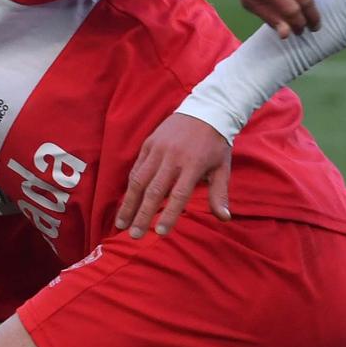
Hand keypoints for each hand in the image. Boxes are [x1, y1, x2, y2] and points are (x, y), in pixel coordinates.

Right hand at [114, 114, 230, 237]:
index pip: (179, 195)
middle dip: (141, 215)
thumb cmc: (216, 145)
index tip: (161, 234)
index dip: (169, 215)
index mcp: (193, 165)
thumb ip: (219, 193)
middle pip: (154, 191)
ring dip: (128, 204)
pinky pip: (137, 168)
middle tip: (133, 236)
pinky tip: (126, 202)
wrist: (205, 110)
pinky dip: (131, 186)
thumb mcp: (222, 168)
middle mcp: (172, 157)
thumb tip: (224, 218)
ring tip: (121, 224)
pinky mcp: (149, 143)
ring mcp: (158, 149)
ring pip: (139, 180)